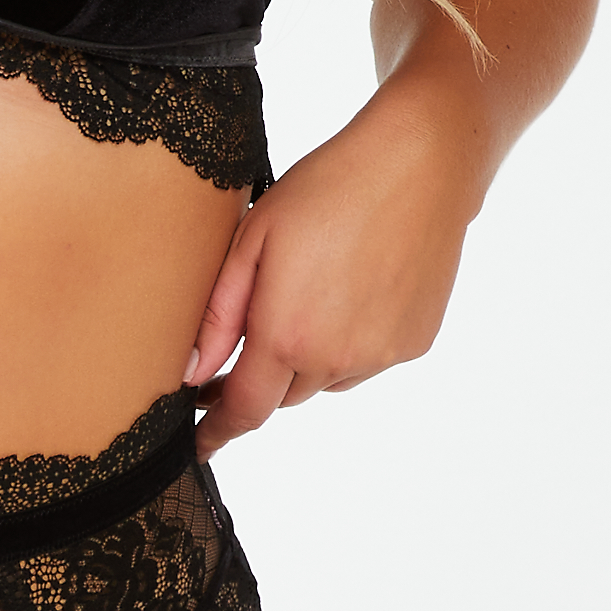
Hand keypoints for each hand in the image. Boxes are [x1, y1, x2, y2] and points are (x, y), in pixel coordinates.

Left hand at [184, 83, 482, 453]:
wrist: (418, 164)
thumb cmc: (327, 189)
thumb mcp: (251, 240)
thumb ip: (218, 315)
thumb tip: (193, 372)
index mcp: (288, 335)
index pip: (244, 410)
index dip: (218, 432)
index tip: (201, 445)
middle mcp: (338, 357)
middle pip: (284, 395)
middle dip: (260, 378)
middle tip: (247, 336)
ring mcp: (382, 354)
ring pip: (327, 380)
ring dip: (307, 359)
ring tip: (310, 293)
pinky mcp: (414, 342)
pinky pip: (367, 362)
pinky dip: (349, 344)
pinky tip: (351, 291)